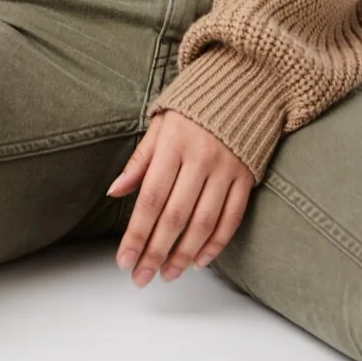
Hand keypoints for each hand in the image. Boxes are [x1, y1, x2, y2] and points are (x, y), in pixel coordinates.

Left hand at [107, 108, 254, 286]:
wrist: (244, 83)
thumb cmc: (194, 106)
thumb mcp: (160, 123)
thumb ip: (139, 160)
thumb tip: (114, 192)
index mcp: (173, 145)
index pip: (150, 199)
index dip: (136, 234)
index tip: (124, 260)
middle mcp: (200, 158)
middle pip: (175, 217)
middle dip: (155, 252)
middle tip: (141, 277)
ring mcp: (227, 168)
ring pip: (203, 222)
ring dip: (184, 255)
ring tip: (168, 274)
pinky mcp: (247, 176)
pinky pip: (232, 217)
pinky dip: (216, 243)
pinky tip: (200, 260)